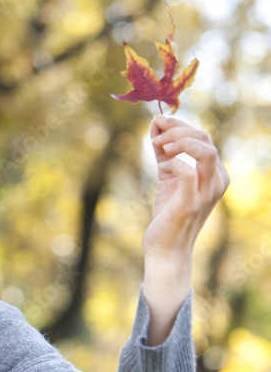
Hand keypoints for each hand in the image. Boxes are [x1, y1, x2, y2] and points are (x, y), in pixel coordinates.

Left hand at [143, 115, 228, 260]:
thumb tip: (156, 123)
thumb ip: (164, 151)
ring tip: (159, 144)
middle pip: (204, 138)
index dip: (179, 125)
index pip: (203, 136)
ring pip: (205, 150)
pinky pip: (189, 172)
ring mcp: (205, 192)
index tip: (158, 122)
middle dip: (177, 129)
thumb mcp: (168, 176)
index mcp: (214, 173)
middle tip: (155, 135)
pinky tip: (165, 168)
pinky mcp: (190, 203)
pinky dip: (176, 163)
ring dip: (179, 141)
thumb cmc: (168, 213)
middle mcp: (216, 181)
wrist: (166, 248)